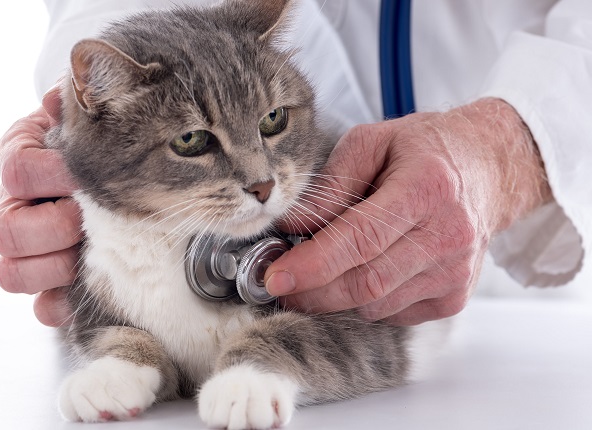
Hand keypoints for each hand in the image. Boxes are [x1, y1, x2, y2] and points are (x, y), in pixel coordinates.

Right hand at [0, 85, 79, 326]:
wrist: (100, 161)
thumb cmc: (92, 138)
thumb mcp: (83, 115)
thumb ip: (75, 107)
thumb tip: (62, 99)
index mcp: (18, 158)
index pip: (17, 171)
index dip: (53, 177)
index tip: (85, 177)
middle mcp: (10, 204)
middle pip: (4, 231)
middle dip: (53, 229)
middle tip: (86, 223)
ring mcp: (22, 247)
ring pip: (10, 273)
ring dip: (53, 269)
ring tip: (86, 256)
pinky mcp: (44, 280)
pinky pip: (38, 305)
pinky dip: (58, 305)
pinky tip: (80, 294)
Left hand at [265, 98, 551, 324]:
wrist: (488, 168)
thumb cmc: (426, 150)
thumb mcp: (371, 142)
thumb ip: (330, 184)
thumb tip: (289, 224)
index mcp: (426, 188)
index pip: (361, 239)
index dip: (314, 264)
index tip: (275, 276)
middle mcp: (448, 235)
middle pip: (367, 282)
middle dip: (312, 292)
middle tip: (280, 284)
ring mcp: (455, 272)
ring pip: (376, 305)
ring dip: (335, 296)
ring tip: (320, 270)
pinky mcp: (454, 296)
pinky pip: (393, 314)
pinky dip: (365, 302)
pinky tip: (362, 272)